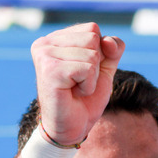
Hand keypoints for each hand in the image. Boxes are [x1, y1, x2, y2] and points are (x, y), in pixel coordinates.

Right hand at [30, 22, 124, 145]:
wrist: (72, 128)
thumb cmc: (84, 98)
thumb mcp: (103, 68)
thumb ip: (112, 48)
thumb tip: (108, 41)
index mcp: (54, 39)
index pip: (92, 28)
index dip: (98, 53)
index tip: (82, 72)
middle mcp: (45, 43)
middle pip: (92, 38)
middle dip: (95, 65)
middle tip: (78, 82)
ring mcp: (45, 55)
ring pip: (92, 54)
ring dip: (91, 77)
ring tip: (75, 88)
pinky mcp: (50, 70)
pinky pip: (87, 69)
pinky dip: (88, 86)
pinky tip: (74, 93)